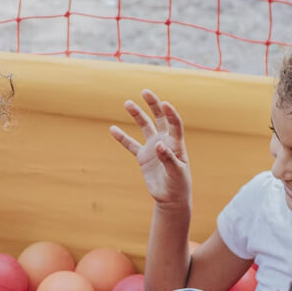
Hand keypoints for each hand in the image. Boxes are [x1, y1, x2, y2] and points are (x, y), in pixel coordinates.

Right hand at [110, 89, 191, 208]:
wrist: (171, 198)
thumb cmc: (178, 185)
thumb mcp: (177, 173)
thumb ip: (168, 158)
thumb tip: (158, 146)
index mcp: (176, 144)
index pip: (174, 124)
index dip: (171, 114)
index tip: (165, 104)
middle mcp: (165, 141)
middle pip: (160, 118)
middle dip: (154, 104)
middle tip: (145, 92)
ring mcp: (153, 148)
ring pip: (144, 127)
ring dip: (137, 114)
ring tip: (127, 103)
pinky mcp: (143, 157)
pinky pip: (131, 144)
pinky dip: (122, 137)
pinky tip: (113, 129)